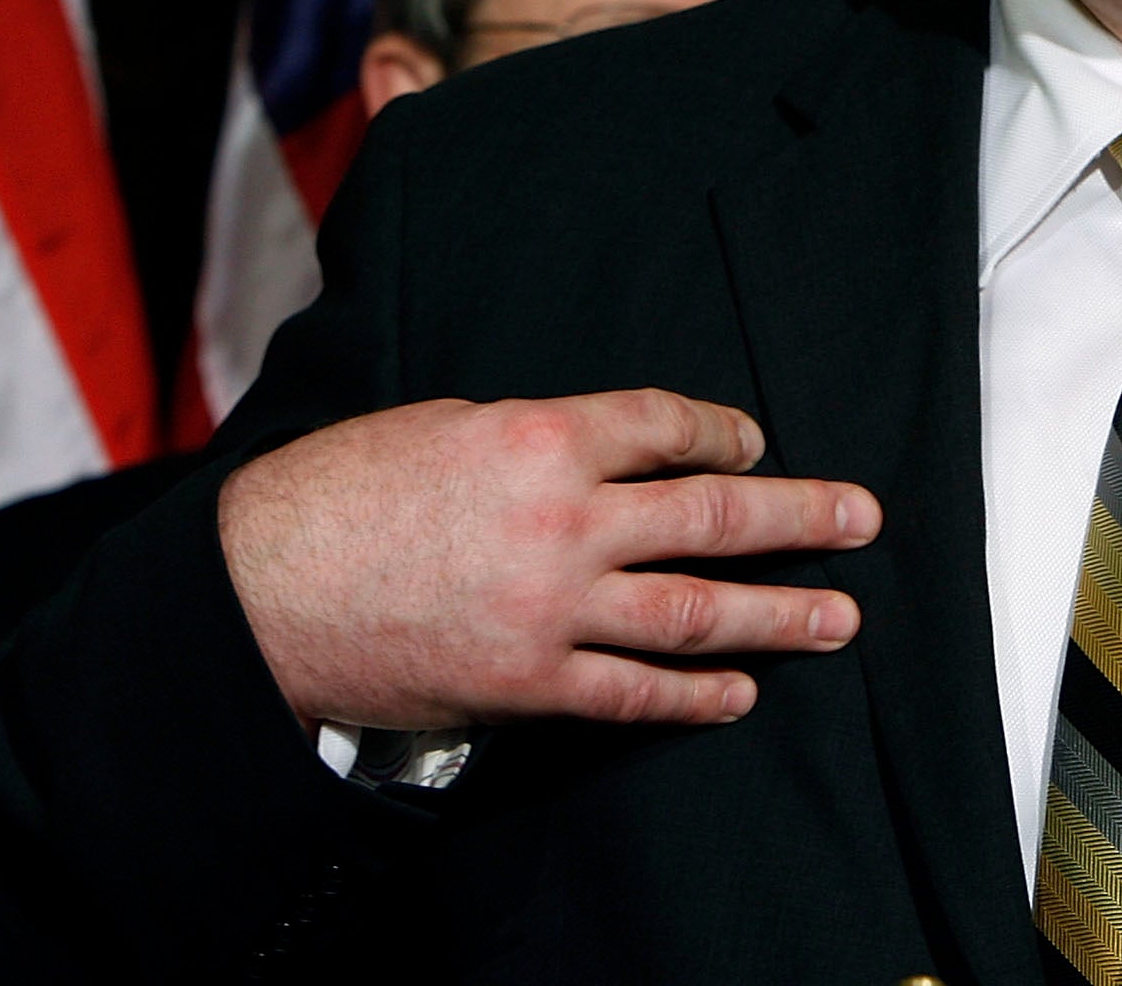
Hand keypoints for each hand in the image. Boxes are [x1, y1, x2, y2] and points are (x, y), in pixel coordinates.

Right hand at [217, 389, 879, 728]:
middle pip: (714, 515)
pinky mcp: (528, 682)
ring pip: (697, 610)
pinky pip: (634, 693)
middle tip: (863, 518)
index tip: (757, 444)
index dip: (726, 433)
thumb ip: (536, 437)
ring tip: (841, 615)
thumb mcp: (445, 424)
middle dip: (802, 517)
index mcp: (543, 436)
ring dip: (781, 612)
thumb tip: (603, 451)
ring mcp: (553, 609)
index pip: (671, 426)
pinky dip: (695, 696)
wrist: (258, 592)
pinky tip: (742, 692)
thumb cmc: (339, 493)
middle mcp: (566, 520)